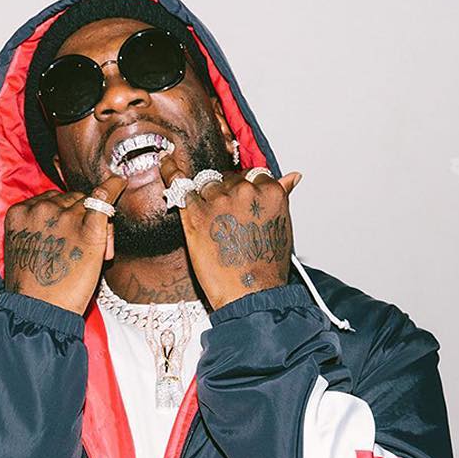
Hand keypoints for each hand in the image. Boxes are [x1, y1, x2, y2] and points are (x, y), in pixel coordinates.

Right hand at [3, 174, 127, 315]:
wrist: (41, 311)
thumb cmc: (35, 288)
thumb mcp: (26, 249)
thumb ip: (40, 228)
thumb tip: (68, 218)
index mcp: (20, 212)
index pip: (50, 200)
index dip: (64, 215)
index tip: (68, 232)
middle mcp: (40, 209)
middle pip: (70, 199)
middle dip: (79, 216)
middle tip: (80, 247)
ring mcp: (64, 217)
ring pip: (88, 202)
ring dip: (93, 220)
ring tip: (91, 251)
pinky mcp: (87, 229)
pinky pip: (104, 198)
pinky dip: (113, 188)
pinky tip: (120, 183)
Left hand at [157, 155, 303, 309]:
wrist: (250, 293)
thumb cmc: (267, 267)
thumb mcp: (283, 226)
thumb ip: (281, 195)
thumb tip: (292, 176)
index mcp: (269, 191)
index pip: (253, 175)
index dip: (244, 188)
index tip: (240, 198)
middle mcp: (245, 191)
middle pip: (229, 179)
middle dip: (225, 193)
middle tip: (225, 220)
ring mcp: (219, 200)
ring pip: (206, 183)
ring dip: (204, 196)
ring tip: (207, 218)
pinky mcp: (196, 212)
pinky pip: (179, 183)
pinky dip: (171, 173)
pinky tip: (166, 163)